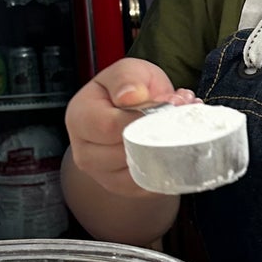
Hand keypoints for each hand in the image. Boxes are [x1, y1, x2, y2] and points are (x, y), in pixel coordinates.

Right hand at [64, 58, 194, 198]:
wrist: (130, 116)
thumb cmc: (127, 92)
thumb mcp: (127, 72)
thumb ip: (127, 79)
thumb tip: (131, 96)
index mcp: (80, 118)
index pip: (109, 127)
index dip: (141, 117)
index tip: (168, 103)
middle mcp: (85, 152)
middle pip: (125, 152)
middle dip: (158, 133)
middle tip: (181, 113)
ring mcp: (103, 175)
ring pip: (140, 171)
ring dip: (167, 149)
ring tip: (178, 126)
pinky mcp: (124, 189)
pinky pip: (149, 184)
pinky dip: (167, 166)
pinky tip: (174, 145)